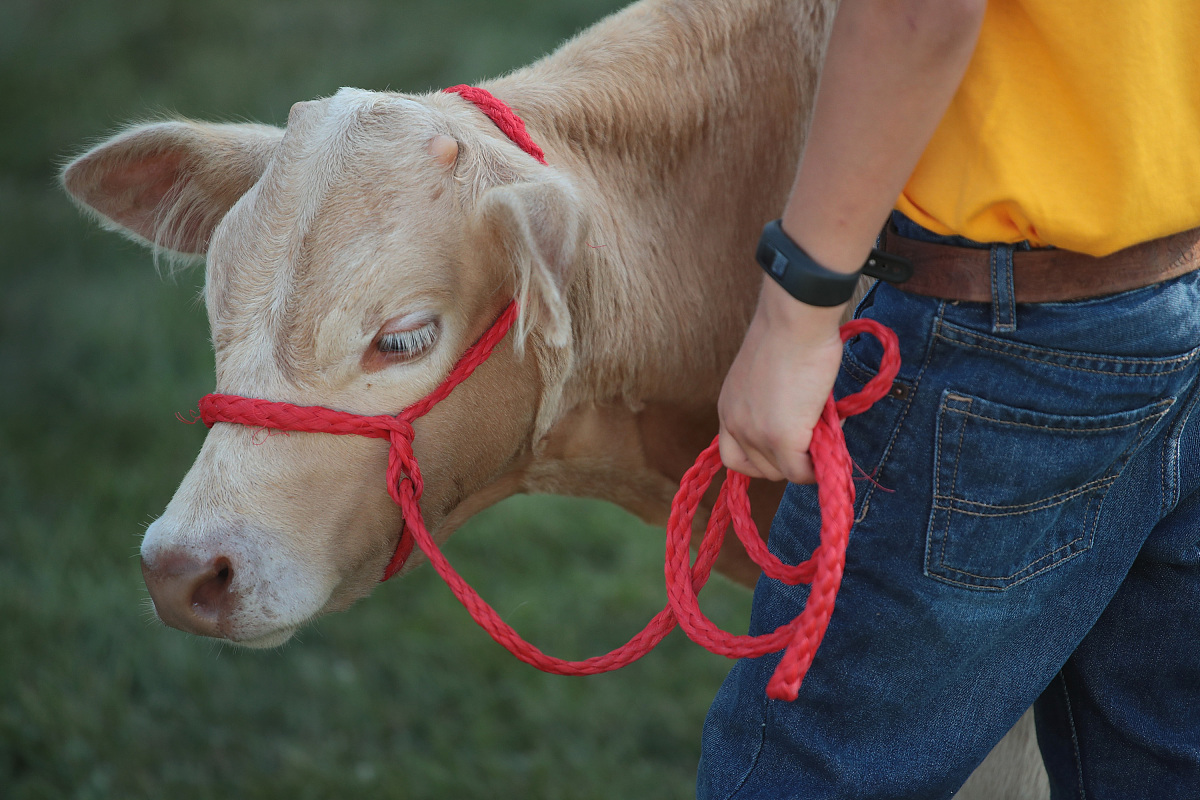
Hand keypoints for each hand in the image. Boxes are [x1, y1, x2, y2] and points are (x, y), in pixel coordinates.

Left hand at [718, 280, 844, 483]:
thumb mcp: (767, 377)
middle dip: (787, 460)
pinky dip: (817, 468)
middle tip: (813, 436)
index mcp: (728, 407)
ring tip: (824, 430)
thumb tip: (805, 427)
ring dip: (805, 461)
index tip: (784, 448)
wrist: (795, 321)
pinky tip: (829, 444)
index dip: (762, 458)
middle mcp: (734, 424)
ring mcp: (756, 434)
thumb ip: (774, 405)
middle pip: (759, 469)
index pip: (734, 456)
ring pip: (782, 473)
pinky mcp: (781, 438)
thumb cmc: (788, 334)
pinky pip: (801, 472)